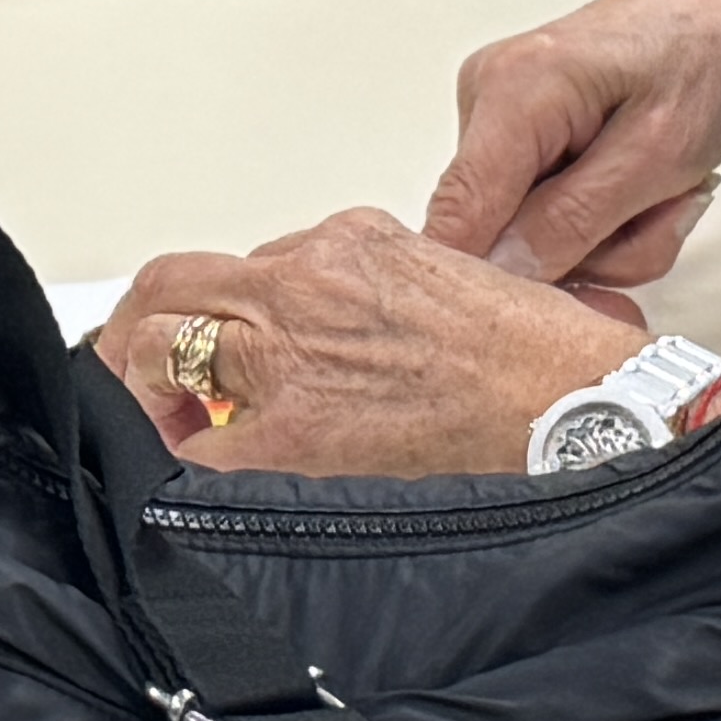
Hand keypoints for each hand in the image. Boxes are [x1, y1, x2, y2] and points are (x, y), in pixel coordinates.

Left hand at [94, 212, 681, 475]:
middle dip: (144, 327)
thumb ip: (389, 295)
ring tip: (148, 419)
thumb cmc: (545, 365)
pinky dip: (175, 460)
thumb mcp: (456, 284)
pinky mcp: (292, 429)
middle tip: (137, 366)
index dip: (219, 309)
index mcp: (352, 242)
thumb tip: (359, 340)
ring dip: (144, 382)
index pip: (248, 262)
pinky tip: (178, 478)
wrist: (583, 410)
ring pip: (165, 345)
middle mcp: (309, 281)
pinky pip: (195, 446)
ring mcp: (291, 352)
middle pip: (177, 284)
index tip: (212, 340)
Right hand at [421, 0, 720, 293]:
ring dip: (610, 240)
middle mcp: (486, 97)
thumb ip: (573, 220)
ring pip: (528, 235)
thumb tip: (503, 271)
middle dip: (591, 253)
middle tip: (665, 218)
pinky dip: (601, 221)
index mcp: (511, 89)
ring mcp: (498, 116)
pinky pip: (542, 214)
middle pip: (498, 236)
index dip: (504, 280)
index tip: (576, 302)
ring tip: (666, 194)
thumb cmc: (706, 61)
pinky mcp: (518, 135)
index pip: (457, 217)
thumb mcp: (657, 156)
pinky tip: (641, 189)